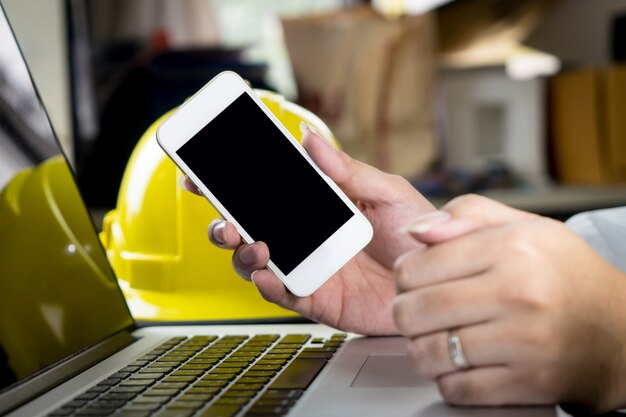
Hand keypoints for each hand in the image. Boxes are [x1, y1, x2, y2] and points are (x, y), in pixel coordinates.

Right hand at [184, 126, 434, 334]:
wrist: (445, 278)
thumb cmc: (416, 234)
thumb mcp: (386, 193)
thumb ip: (346, 170)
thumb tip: (309, 137)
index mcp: (316, 207)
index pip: (265, 193)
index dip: (230, 184)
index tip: (201, 173)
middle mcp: (305, 237)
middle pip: (249, 228)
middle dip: (224, 221)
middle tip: (223, 215)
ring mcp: (308, 268)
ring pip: (255, 262)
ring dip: (243, 252)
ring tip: (256, 243)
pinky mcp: (318, 299)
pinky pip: (283, 295)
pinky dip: (268, 286)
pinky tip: (267, 275)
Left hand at [393, 194, 625, 412]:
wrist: (623, 333)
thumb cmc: (566, 275)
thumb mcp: (525, 227)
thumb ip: (467, 216)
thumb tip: (415, 229)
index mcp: (513, 246)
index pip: (416, 266)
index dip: (404, 276)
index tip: (413, 281)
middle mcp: (520, 292)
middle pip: (416, 311)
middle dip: (406, 314)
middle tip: (416, 313)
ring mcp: (526, 341)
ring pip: (430, 353)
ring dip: (422, 349)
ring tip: (435, 338)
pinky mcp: (531, 383)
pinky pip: (458, 388)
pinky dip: (448, 379)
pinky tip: (461, 363)